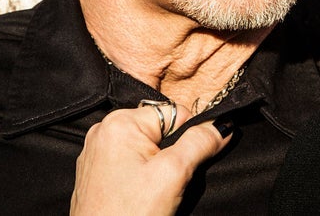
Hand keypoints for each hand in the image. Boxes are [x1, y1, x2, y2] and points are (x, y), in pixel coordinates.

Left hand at [70, 107, 231, 215]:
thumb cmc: (128, 214)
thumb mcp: (174, 174)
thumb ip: (200, 143)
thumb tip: (222, 125)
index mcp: (120, 121)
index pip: (176, 113)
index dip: (189, 138)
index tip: (185, 164)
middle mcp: (104, 130)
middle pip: (161, 130)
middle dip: (172, 154)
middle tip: (167, 183)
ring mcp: (97, 152)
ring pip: (148, 148)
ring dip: (158, 167)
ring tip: (151, 193)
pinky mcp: (96, 172)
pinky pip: (131, 162)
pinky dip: (142, 176)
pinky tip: (139, 196)